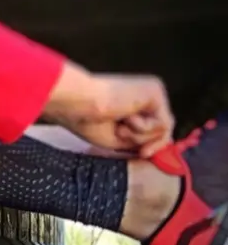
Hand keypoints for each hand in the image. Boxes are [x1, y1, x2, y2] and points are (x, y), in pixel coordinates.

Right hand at [42, 62, 174, 157]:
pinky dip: (143, 128)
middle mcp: (147, 94)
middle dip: (147, 141)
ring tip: (120, 126)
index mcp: (136, 102)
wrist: (79, 105)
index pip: (157, 126)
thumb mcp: (119, 139)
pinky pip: (163, 122)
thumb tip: (166, 143)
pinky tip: (126, 118)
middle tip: (124, 137)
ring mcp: (153, 90)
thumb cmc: (88, 122)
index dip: (153, 144)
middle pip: (165, 128)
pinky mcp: (155, 90)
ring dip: (140, 135)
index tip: (143, 154)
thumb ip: (142, 140)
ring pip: (165, 127)